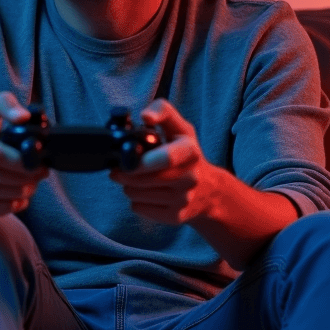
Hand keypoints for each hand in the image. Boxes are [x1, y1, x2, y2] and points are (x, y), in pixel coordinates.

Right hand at [0, 93, 47, 217]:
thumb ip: (5, 104)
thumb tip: (23, 116)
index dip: (22, 159)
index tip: (39, 157)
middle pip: (3, 176)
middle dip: (28, 175)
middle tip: (41, 172)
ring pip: (4, 194)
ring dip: (26, 189)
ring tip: (32, 182)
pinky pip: (1, 209)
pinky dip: (17, 203)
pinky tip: (20, 194)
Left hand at [109, 99, 220, 223]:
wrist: (208, 190)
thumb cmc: (185, 154)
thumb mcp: (179, 128)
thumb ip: (162, 112)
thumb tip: (145, 116)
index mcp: (190, 152)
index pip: (165, 158)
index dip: (142, 161)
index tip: (127, 160)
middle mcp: (190, 178)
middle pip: (142, 179)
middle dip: (124, 173)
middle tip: (121, 168)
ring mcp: (184, 199)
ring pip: (136, 194)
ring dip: (128, 186)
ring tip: (136, 180)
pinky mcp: (175, 217)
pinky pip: (139, 208)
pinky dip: (135, 201)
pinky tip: (145, 193)